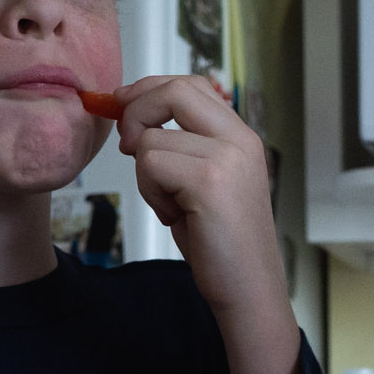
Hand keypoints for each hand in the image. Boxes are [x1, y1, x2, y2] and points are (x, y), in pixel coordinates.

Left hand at [109, 76, 287, 317]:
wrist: (249, 289)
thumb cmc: (222, 243)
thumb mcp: (206, 182)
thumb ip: (185, 147)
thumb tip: (133, 120)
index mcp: (241, 137)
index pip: (191, 85)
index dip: (150, 90)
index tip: (124, 106)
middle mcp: (240, 140)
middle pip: (174, 91)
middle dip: (136, 112)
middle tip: (128, 145)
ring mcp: (227, 159)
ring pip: (152, 138)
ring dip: (146, 175)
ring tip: (172, 204)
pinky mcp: (209, 182)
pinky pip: (151, 165)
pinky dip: (152, 194)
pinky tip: (176, 217)